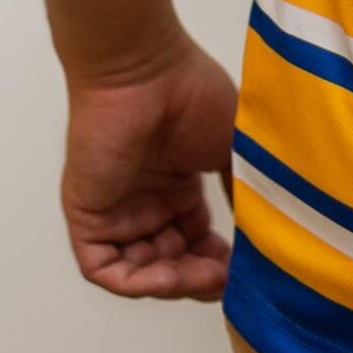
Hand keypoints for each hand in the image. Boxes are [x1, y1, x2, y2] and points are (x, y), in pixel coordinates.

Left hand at [62, 34, 236, 300]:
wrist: (145, 70)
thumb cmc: (191, 94)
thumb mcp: (233, 146)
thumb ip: (243, 189)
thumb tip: (265, 230)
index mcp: (176, 187)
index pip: (196, 242)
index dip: (219, 261)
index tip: (246, 266)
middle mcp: (146, 203)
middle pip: (172, 263)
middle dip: (199, 278)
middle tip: (227, 277)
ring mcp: (116, 212)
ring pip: (141, 272)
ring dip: (174, 282)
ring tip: (205, 276)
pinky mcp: (87, 217)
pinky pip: (105, 269)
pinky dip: (136, 280)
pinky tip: (168, 273)